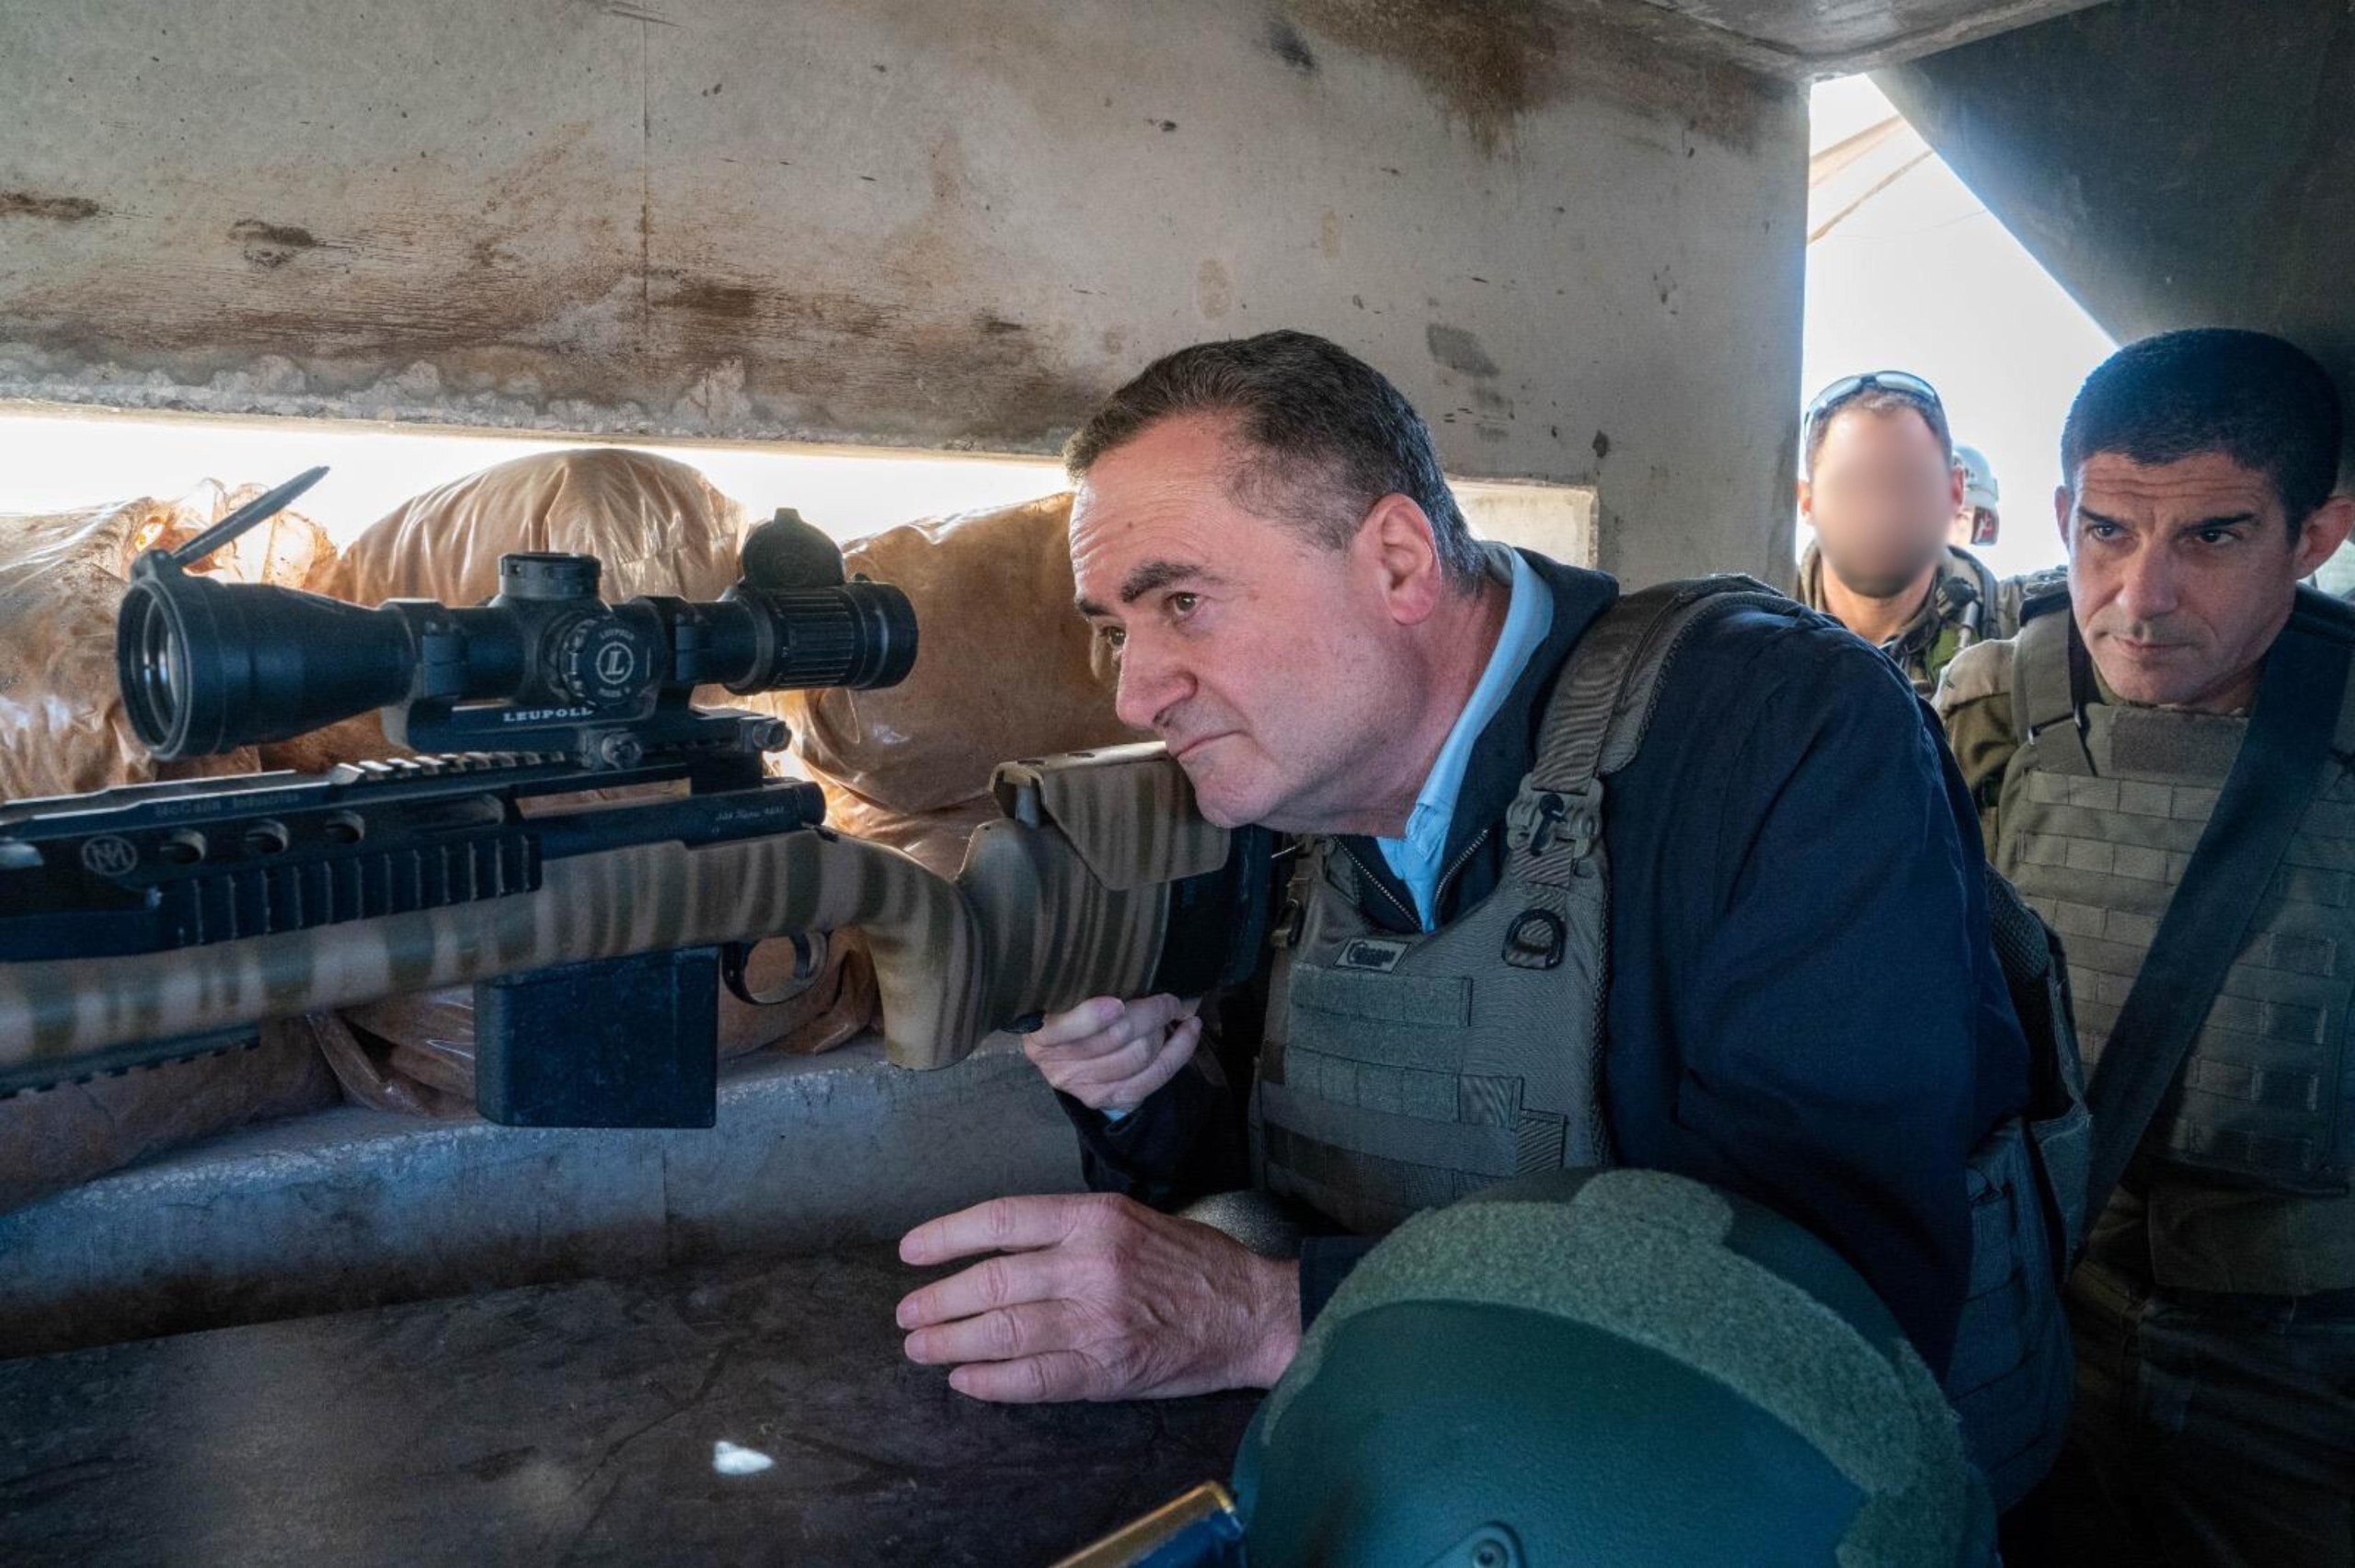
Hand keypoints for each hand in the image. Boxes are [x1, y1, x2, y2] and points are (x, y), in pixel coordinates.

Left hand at [897, 1192, 1301, 1402]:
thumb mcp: (1128, 1219)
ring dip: (950, 1343)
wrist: (1249, 1311)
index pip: (1001, 1220)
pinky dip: (991, 1382)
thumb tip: (992, 1249)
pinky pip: (1033, 1378)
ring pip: (1002, 1331)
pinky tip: (966, 1381)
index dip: (946, 1236)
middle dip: (937, 1300)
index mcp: (1093, 1217)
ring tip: (921, 1349)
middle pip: (991, 1281)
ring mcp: (1097, 1319)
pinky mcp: (1106, 1368)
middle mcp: (1091, 1264)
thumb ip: (1065, 1230)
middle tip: (907, 1314)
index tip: (910, 1251)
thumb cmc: (1187, 1262)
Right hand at [1021, 993, 1202, 1114]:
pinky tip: (1189, 1030)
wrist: (1062, 1052)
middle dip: (1151, 1013)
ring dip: (1164, 1030)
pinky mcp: (1109, 1099)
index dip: (1093, 1017)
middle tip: (1167, 997)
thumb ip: (1083, 984)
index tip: (1118, 1002)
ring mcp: (1084, 1088)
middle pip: (1115, 1037)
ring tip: (1173, 1012)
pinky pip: (1153, 1078)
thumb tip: (1132, 963)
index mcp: (1040, 1036)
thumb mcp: (1062, 994)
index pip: (1066, 1030)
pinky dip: (1179, 1052)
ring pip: (1139, 1056)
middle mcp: (1058, 1067)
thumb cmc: (1067, 1009)